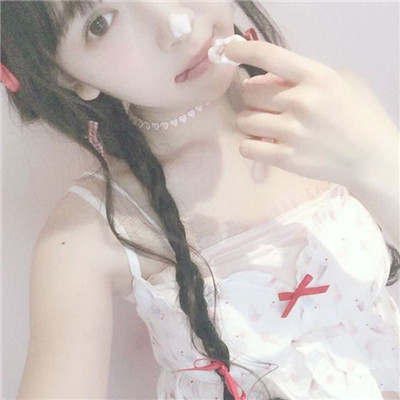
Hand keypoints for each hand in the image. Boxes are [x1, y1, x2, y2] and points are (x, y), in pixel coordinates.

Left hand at [225, 40, 398, 188]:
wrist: (372, 158)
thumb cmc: (359, 115)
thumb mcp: (339, 81)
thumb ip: (300, 75)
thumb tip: (258, 80)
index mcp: (316, 77)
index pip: (268, 55)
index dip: (242, 49)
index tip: (228, 50)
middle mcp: (301, 102)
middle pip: (249, 93)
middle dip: (253, 99)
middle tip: (267, 107)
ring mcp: (292, 132)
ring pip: (244, 121)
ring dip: (250, 122)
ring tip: (266, 127)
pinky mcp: (286, 159)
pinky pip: (246, 148)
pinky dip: (250, 146)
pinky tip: (263, 144)